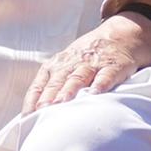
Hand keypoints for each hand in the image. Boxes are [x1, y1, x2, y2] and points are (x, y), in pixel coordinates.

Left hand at [22, 8, 150, 112]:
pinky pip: (106, 75)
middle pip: (57, 81)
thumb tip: (35, 114)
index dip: (33, 100)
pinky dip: (101, 84)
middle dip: (48, 97)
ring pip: (78, 77)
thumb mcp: (68, 63)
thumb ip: (53, 85)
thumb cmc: (90, 56)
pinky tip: (95, 94)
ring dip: (68, 91)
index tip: (27, 117)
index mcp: (58, 63)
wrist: (124, 33)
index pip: (41, 83)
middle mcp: (73, 62)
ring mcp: (94, 63)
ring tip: (61, 105)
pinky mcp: (114, 65)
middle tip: (40, 113)